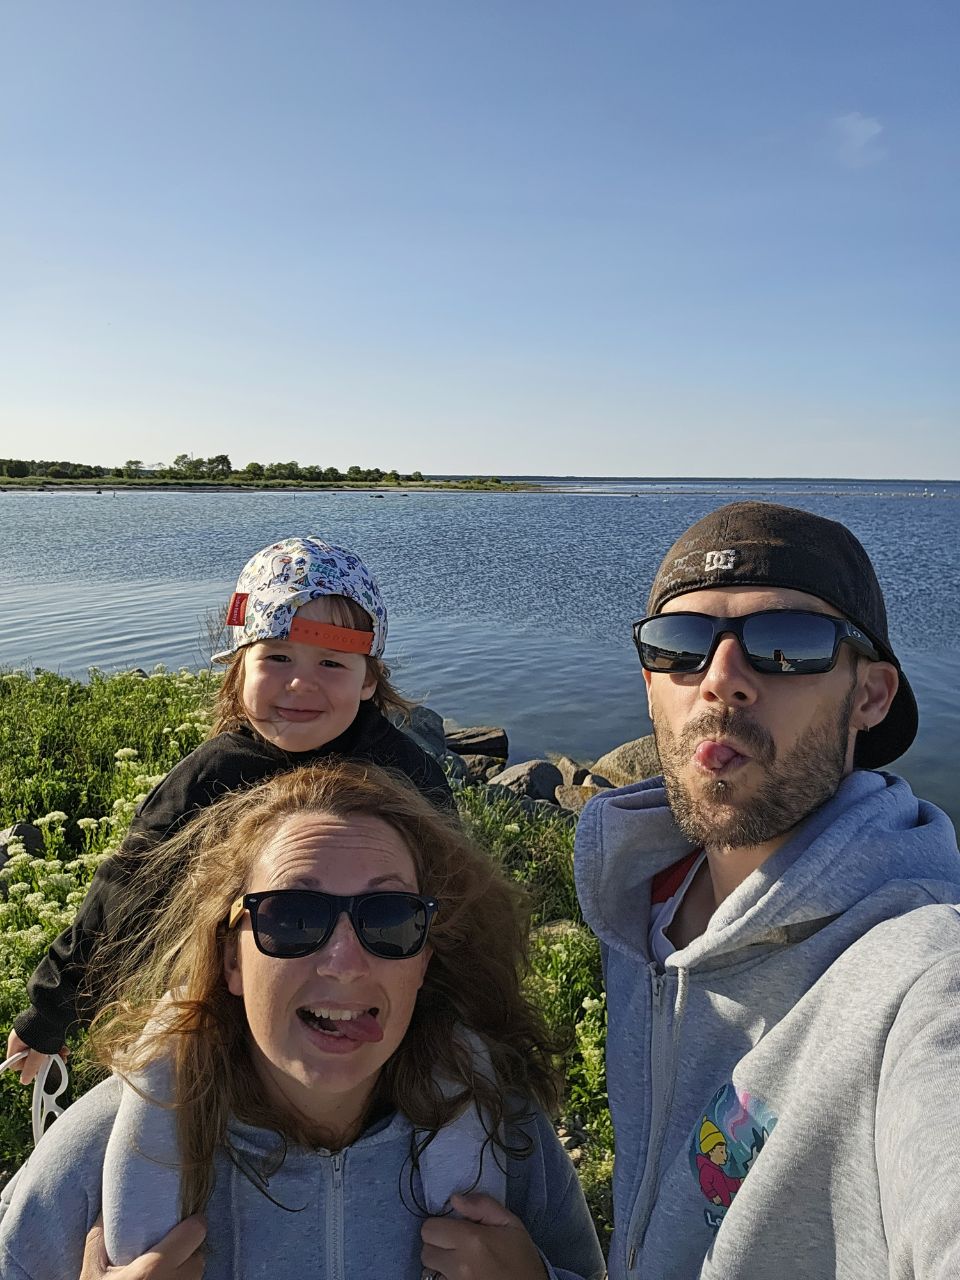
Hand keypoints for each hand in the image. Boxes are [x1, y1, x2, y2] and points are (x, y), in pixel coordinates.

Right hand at [4, 1029, 67, 1085]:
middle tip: (54, 1064)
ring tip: (64, 1057)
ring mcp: (32, 1032)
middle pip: (30, 1057)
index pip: (15, 1064)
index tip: (38, 1068)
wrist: (57, 1007)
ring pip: (40, 1050)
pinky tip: (65, 1050)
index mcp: (15, 1043)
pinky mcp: (42, 1028)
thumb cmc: (45, 1028)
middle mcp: (22, 1038)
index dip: (26, 1068)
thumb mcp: (39, 1051)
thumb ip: (31, 1067)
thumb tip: (24, 1081)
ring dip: (52, 1055)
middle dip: (44, 1062)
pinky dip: (55, 1047)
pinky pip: (46, 1042)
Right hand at [80, 1214, 205, 1278]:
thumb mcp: (92, 1274)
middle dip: (187, 1253)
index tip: (182, 1223)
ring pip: (196, 1277)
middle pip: (198, 1257)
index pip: (196, 1232)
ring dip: (185, 1272)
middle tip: (168, 1251)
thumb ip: (99, 1239)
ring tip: (164, 1273)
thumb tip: (107, 1210)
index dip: (192, 1224)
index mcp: (153, 1268)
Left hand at [420, 1192, 547, 1279]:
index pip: (429, 1229)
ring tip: (461, 1264)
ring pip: (429, 1270)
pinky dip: (445, 1279)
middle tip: (457, 1247)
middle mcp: (459, 1265)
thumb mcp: (511, 1224)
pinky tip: (463, 1277)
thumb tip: (454, 1199)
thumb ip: (483, 1206)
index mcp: (471, 1240)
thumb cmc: (522, 1259)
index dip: (440, 1227)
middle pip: (426, 1251)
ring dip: (440, 1265)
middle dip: (438, 1246)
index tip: (453, 1230)